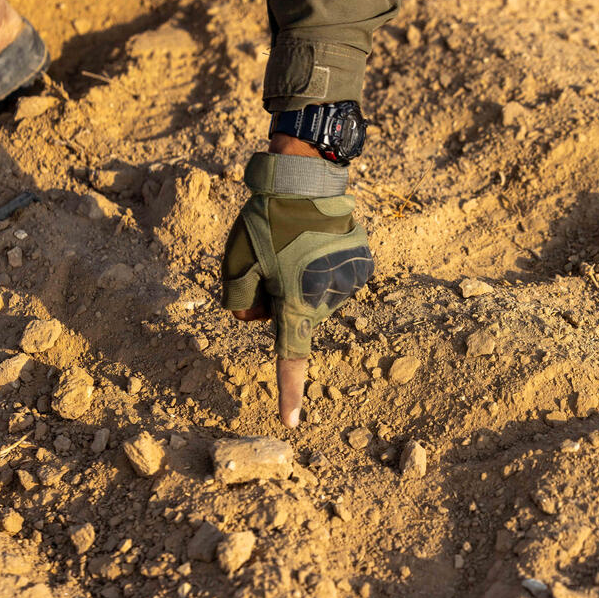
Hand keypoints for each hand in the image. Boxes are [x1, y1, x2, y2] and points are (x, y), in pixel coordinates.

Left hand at [223, 133, 370, 429]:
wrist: (306, 177)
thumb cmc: (266, 221)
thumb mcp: (235, 262)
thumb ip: (237, 300)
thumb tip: (254, 315)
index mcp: (295, 302)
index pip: (290, 357)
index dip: (289, 392)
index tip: (291, 420)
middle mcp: (327, 298)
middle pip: (299, 316)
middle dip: (282, 299)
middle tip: (270, 262)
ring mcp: (349, 280)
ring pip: (318, 296)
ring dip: (303, 280)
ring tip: (295, 244)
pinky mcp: (363, 263)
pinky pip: (337, 277)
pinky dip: (325, 266)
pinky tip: (316, 241)